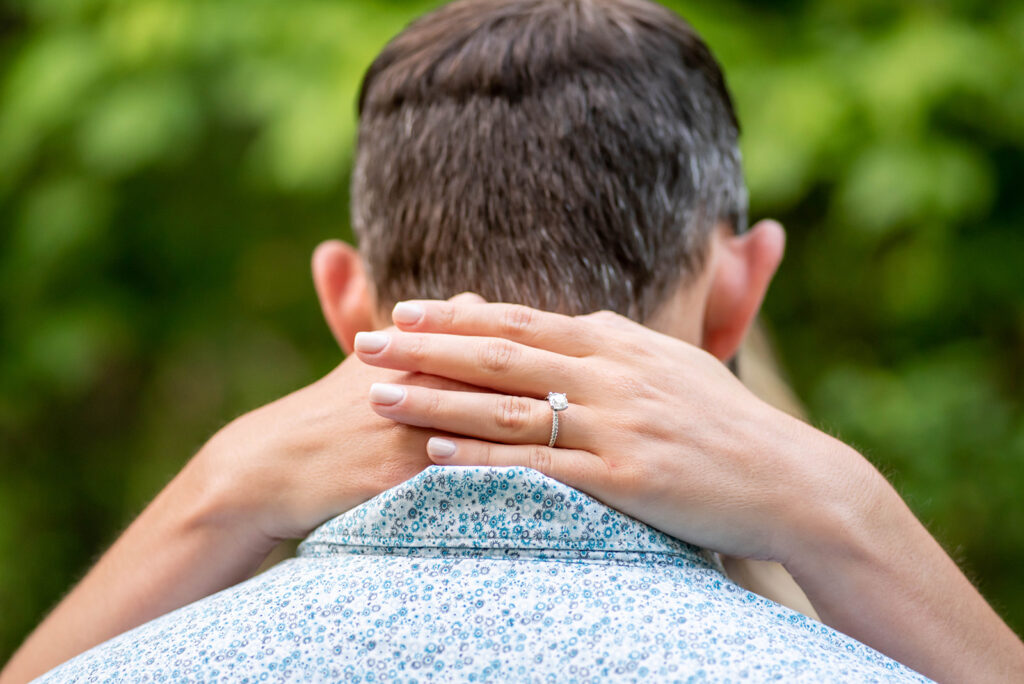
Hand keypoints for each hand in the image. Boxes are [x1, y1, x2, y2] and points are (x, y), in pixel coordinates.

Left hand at [353, 299, 1023, 683]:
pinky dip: (483, 458)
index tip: (403, 309)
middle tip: (367, 341)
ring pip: (508, 407)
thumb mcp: (670, 363)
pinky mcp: (627, 475)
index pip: (521, 320)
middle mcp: (612, 372)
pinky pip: (540, 466)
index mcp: (618, 341)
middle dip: (427, 346)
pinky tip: (436, 455)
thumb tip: (569, 324)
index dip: (457, 315)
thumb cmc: (725, 424)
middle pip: (500, 354)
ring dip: (437, 400)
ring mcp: (618, 423)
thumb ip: (614, 345)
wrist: (791, 478)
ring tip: (379, 396)